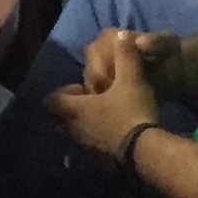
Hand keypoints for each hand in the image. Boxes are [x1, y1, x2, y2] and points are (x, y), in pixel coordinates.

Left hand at [48, 29, 163, 161]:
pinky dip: (98, 140)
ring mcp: (84, 149)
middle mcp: (73, 131)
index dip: (64, 92)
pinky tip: (118, 134)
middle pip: (61, 119)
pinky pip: (91, 148)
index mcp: (73, 110)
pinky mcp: (99, 163)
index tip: (82, 88)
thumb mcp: (131, 79)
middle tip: (93, 102)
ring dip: (86, 125)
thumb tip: (122, 34)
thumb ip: (126, 56)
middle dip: (73, 110)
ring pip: (76, 134)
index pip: (52, 100)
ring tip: (106, 116)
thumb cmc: (131, 112)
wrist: (145, 153)